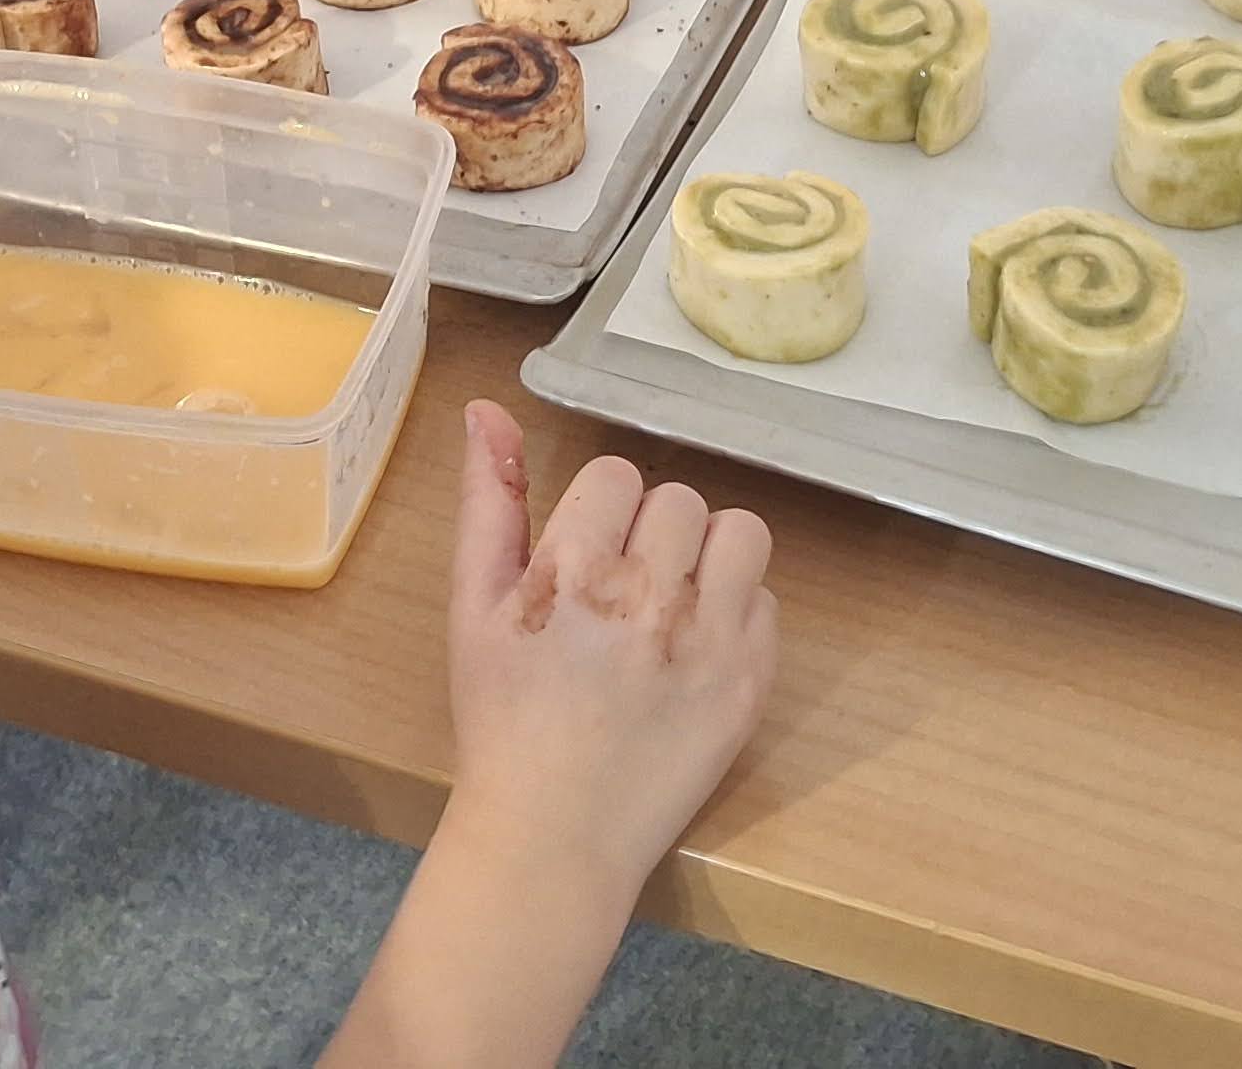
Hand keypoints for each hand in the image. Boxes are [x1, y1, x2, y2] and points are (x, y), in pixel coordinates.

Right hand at [439, 399, 776, 889]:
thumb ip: (486, 502)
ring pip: (739, 534)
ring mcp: (708, 640)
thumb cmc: (502, 718)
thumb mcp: (473, 607)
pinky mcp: (750, 683)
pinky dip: (736, 615)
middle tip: (623, 589)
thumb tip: (485, 408)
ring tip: (672, 602)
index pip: (616, 475)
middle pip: (679, 499)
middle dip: (651, 533)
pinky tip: (695, 650)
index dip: (599, 513)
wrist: (553, 833)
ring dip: (707, 557)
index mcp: (572, 569)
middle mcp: (647, 594)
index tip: (584, 557)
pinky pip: (768, 601)